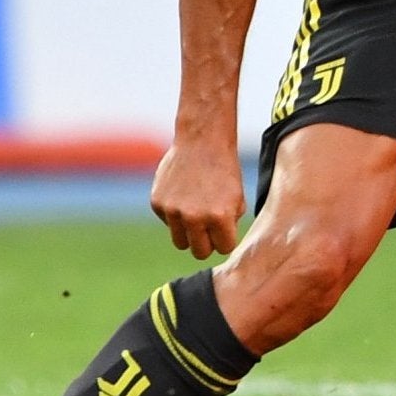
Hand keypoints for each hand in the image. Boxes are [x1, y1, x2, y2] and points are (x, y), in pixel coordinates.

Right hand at [150, 138, 245, 259]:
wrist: (202, 142)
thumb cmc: (224, 171)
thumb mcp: (237, 199)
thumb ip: (229, 225)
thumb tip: (220, 246)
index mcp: (219, 217)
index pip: (224, 248)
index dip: (225, 239)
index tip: (225, 229)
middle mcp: (194, 217)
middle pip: (200, 252)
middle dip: (206, 243)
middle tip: (209, 228)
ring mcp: (173, 211)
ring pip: (180, 242)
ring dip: (189, 233)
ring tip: (196, 213)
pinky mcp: (158, 203)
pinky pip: (168, 223)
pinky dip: (175, 215)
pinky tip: (183, 195)